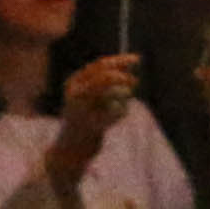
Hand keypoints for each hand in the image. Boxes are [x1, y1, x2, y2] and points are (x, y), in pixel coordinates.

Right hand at [48, 51, 144, 184]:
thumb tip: (131, 63)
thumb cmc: (86, 119)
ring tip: (114, 111)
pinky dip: (119, 114)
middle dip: (123, 78)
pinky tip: (109, 122)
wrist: (72, 149)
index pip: (99, 65)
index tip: (136, 59)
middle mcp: (74, 93)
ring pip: (113, 94)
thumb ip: (110, 80)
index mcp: (74, 83)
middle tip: (135, 81)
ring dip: (121, 100)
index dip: (120, 61)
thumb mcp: (95, 96)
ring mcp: (82, 109)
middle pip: (105, 77)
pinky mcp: (93, 125)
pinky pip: (117, 112)